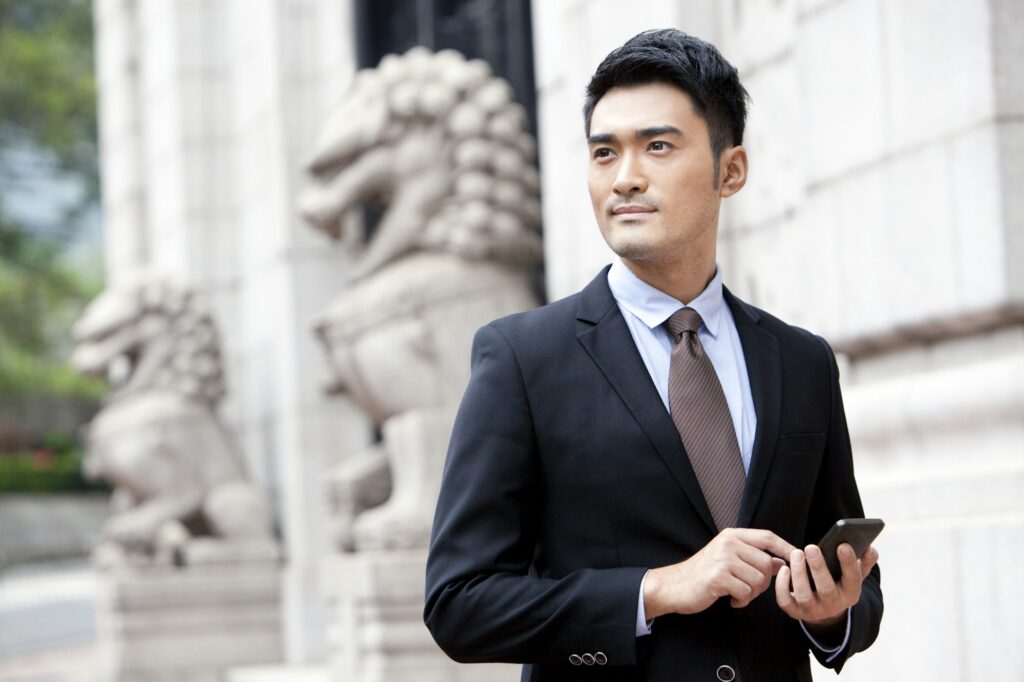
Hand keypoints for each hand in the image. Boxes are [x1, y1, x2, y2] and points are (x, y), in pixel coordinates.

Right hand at [644, 528, 795, 618]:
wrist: (675, 585)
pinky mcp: (718, 577)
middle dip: (764, 582)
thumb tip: (782, 563)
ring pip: (758, 579)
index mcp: (731, 535)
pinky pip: (745, 591)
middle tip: (750, 590)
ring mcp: (722, 559)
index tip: (798, 557)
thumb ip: (753, 558)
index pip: (767, 537)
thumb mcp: (729, 559)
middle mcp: (727, 543)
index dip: (785, 547)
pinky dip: (742, 600)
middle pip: (766, 563)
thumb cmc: (703, 573)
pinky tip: (731, 600)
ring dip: (752, 593)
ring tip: (738, 594)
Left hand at [775, 542, 878, 629]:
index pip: (853, 579)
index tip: (843, 545)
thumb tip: (869, 548)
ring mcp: (813, 610)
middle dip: (819, 567)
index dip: (849, 562)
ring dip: (799, 573)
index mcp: (851, 593)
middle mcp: (833, 605)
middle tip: (811, 547)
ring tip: (796, 553)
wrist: (825, 609)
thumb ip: (865, 560)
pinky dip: (782, 586)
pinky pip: (786, 602)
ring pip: (804, 595)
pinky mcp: (795, 612)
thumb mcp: (855, 573)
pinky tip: (783, 568)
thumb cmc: (840, 582)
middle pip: (826, 589)